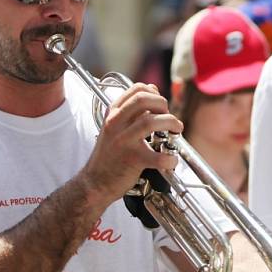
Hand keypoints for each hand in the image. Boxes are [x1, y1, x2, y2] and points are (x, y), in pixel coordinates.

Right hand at [81, 83, 182, 203]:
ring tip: (176, 130)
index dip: (154, 93)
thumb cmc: (109, 155)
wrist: (94, 182)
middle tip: (168, 117)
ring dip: (171, 123)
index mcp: (113, 113)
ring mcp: (123, 141)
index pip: (136, 89)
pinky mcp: (132, 160)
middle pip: (143, 99)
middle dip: (163, 104)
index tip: (161, 104)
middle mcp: (116, 124)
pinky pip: (157, 156)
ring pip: (151, 121)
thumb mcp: (115, 126)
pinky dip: (169, 158)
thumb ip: (132, 109)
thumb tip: (153, 90)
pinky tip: (171, 160)